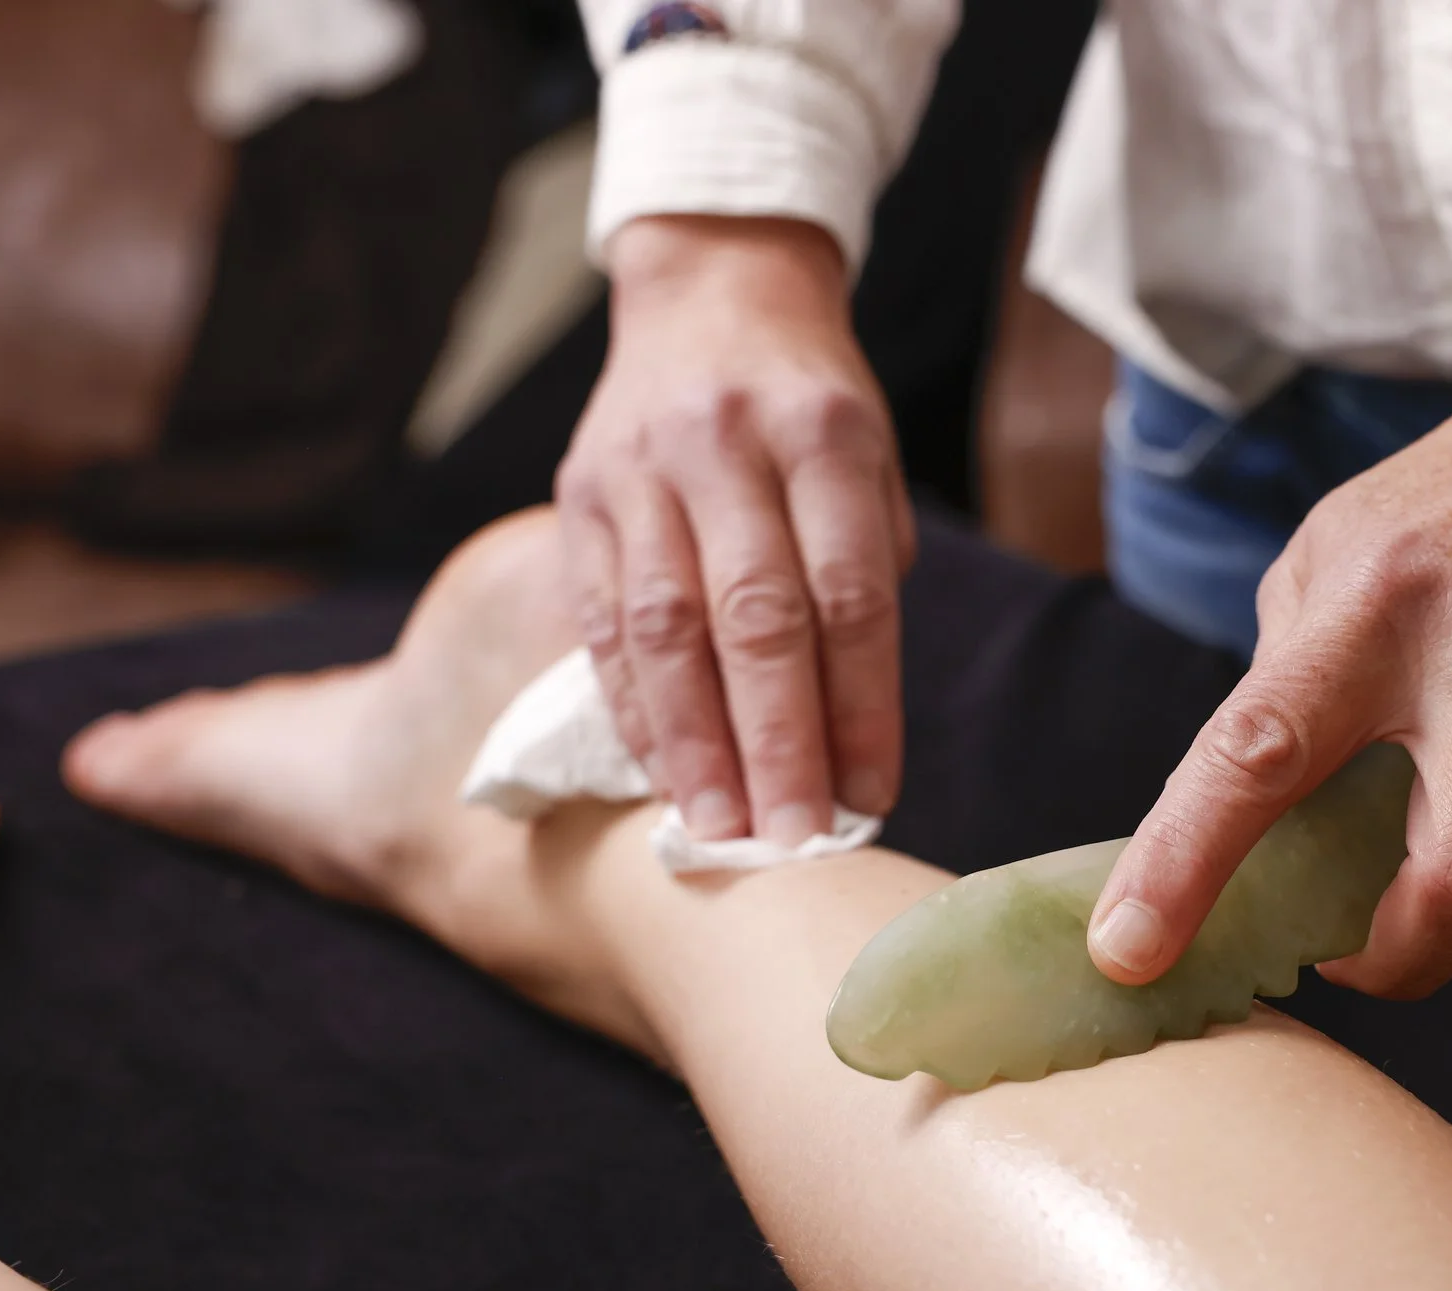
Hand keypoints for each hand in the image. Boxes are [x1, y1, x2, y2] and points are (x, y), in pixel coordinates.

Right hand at [556, 215, 912, 844]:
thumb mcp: (870, 457)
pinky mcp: (581, 497)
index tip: (871, 796)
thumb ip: (865, 573)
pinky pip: (604, 621)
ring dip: (693, 743)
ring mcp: (641, 472)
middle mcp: (726, 448)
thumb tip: (850, 729)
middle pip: (754, 620)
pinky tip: (659, 771)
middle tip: (792, 837)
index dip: (860, 706)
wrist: (709, 292)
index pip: (848, 593)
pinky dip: (633, 706)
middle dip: (776, 742)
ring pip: (665, 629)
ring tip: (717, 829)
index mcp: (822, 435)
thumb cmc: (810, 403)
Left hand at [1086, 282, 1451, 997]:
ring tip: (1432, 849)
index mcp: (1365, 610)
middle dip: (1395, 962)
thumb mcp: (1329, 559)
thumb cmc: (1444, 512)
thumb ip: (1281, 688)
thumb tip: (1225, 835)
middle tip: (1350, 955)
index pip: (1258, 756)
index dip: (1185, 868)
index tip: (1128, 954)